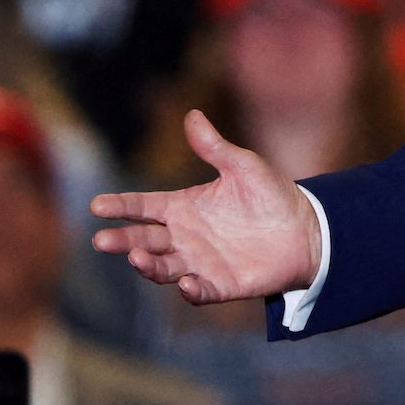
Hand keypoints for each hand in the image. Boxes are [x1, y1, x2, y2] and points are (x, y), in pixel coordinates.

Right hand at [89, 111, 321, 305]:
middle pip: (144, 239)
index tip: (96, 205)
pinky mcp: (220, 284)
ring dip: (148, 265)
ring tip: (137, 257)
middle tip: (102, 240)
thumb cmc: (271, 196)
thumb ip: (215, 147)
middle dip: (122, 240)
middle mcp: (184, 237)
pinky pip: (199, 291)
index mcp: (184, 207)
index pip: (143, 206)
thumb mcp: (243, 166)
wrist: (307, 229)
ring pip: (163, 267)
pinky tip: (186, 283)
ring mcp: (199, 263)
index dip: (120, 205)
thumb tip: (192, 114)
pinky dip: (190, 289)